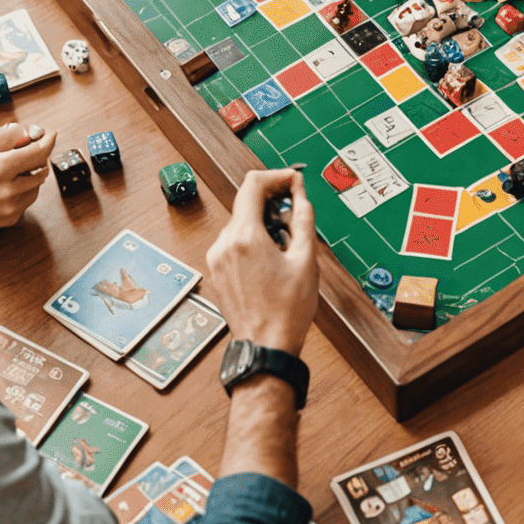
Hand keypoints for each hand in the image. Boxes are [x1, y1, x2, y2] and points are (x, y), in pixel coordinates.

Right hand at [0, 123, 57, 230]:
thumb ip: (4, 136)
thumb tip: (25, 131)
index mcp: (2, 168)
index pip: (39, 153)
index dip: (48, 141)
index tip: (51, 134)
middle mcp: (9, 190)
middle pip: (42, 170)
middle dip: (37, 158)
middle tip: (24, 152)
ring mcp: (10, 208)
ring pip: (37, 187)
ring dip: (31, 176)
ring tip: (10, 172)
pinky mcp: (8, 220)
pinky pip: (26, 201)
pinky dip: (23, 192)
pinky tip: (4, 187)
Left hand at [206, 168, 318, 356]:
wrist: (266, 347)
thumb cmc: (286, 311)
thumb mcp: (306, 260)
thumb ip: (303, 218)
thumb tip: (300, 192)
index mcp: (245, 237)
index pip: (253, 184)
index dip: (277, 176)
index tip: (293, 180)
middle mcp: (224, 244)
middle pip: (245, 201)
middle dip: (272, 199)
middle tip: (296, 208)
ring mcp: (217, 257)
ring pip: (240, 221)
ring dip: (264, 220)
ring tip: (287, 241)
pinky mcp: (217, 269)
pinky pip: (234, 240)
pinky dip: (253, 237)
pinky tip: (272, 255)